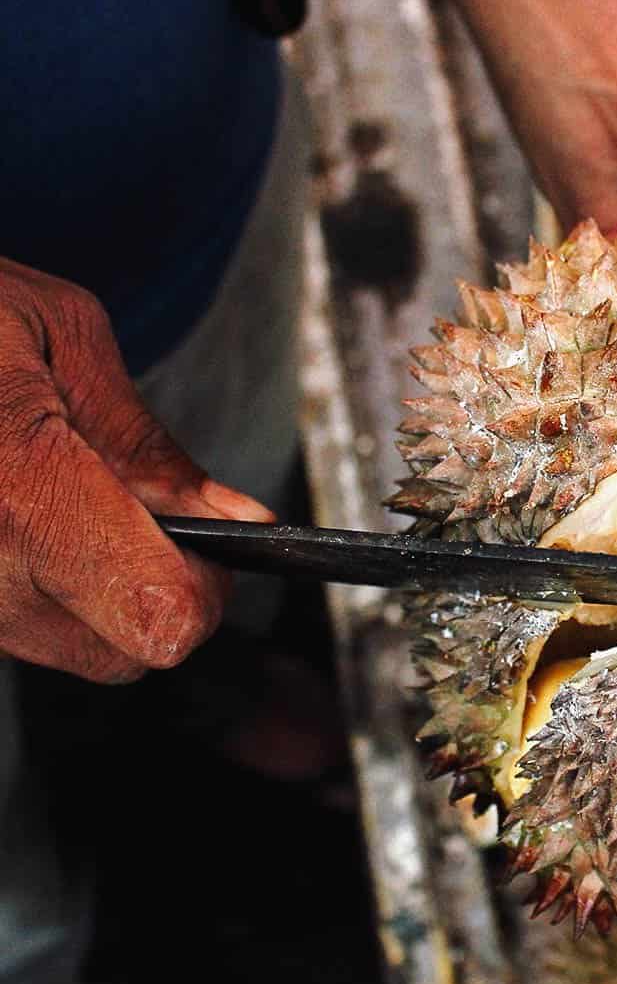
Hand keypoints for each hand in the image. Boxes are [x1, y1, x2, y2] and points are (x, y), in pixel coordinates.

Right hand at [0, 259, 272, 682]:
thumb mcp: (58, 331)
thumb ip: (146, 443)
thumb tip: (227, 517)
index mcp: (18, 488)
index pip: (155, 615)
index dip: (202, 590)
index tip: (211, 548)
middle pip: (118, 653)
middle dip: (151, 590)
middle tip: (136, 508)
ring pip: (59, 645)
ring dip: (84, 585)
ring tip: (47, 488)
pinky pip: (3, 624)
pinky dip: (25, 579)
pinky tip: (6, 506)